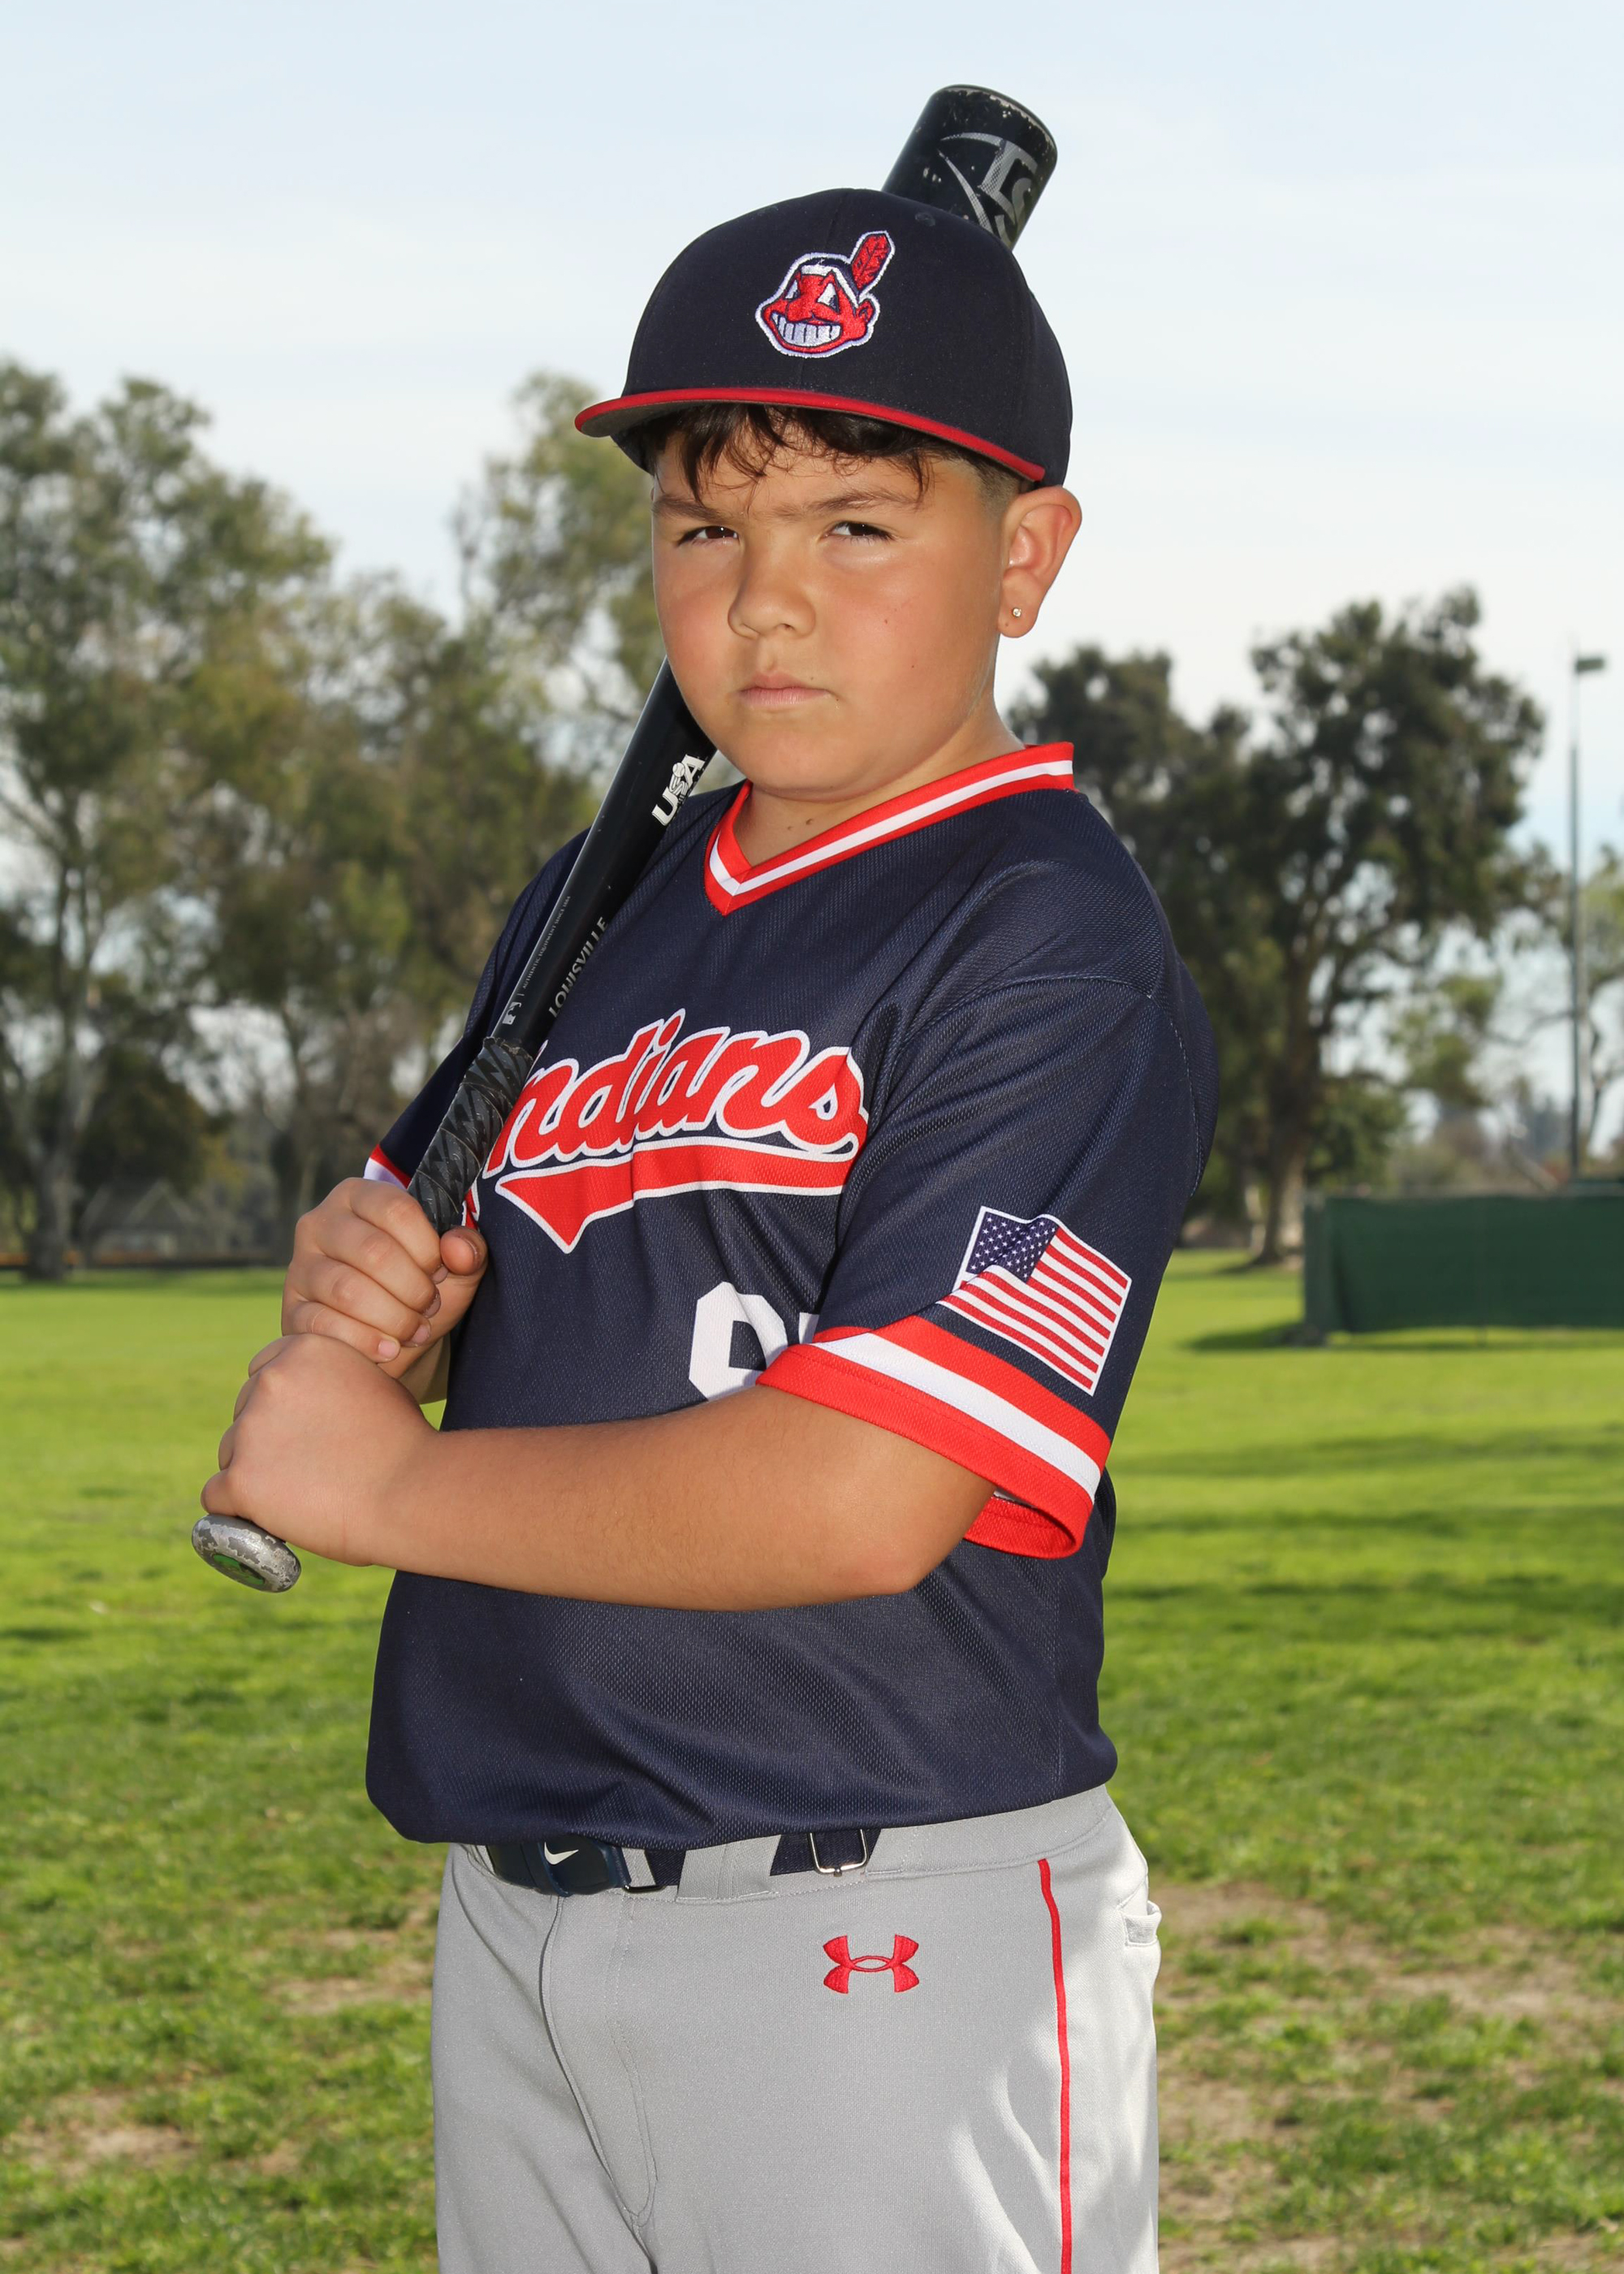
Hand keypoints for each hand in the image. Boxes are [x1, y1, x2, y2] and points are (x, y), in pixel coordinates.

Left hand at [200, 1335, 436, 1565]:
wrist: (413, 1492)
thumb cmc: (404, 1444)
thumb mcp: (374, 1383)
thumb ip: (332, 1381)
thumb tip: (312, 1400)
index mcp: (303, 1350)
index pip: (263, 1373)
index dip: (281, 1406)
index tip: (302, 1431)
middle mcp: (270, 1381)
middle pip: (244, 1413)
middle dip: (266, 1439)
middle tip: (307, 1468)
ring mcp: (251, 1430)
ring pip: (231, 1454)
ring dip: (255, 1474)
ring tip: (302, 1495)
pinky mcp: (241, 1479)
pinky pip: (216, 1496)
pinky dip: (239, 1510)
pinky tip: (270, 1516)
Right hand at [282, 1178, 487, 1379]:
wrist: (391, 1342)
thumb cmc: (419, 1291)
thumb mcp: (455, 1269)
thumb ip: (469, 1251)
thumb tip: (458, 1249)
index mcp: (358, 1197)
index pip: (396, 1209)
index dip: (427, 1247)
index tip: (440, 1272)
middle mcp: (320, 1223)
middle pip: (373, 1251)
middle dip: (413, 1288)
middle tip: (429, 1307)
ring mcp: (301, 1268)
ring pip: (347, 1290)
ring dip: (393, 1317)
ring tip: (415, 1330)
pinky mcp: (293, 1311)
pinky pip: (325, 1325)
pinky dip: (366, 1342)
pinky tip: (389, 1350)